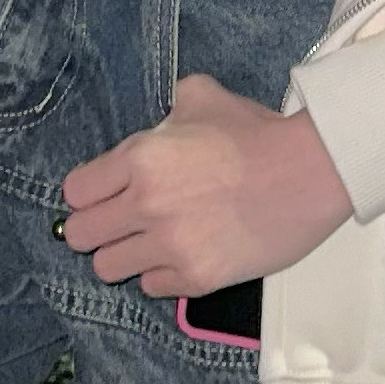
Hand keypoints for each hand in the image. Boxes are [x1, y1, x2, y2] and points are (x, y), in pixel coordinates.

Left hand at [59, 74, 354, 298]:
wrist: (309, 172)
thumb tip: (158, 122)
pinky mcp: (197, 278)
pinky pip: (151, 287)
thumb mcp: (202, 96)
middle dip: (94, 228)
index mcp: (140, 158)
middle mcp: (145, 204)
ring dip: (124, 255)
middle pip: (80, 235)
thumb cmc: (256, 132)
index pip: (75, 192)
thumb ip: (167, 108)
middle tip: (118, 223)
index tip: (103, 194)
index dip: (87, 193)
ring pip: (107, 267)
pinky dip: (161, 274)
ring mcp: (170, 246)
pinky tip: (181, 255)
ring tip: (147, 243)